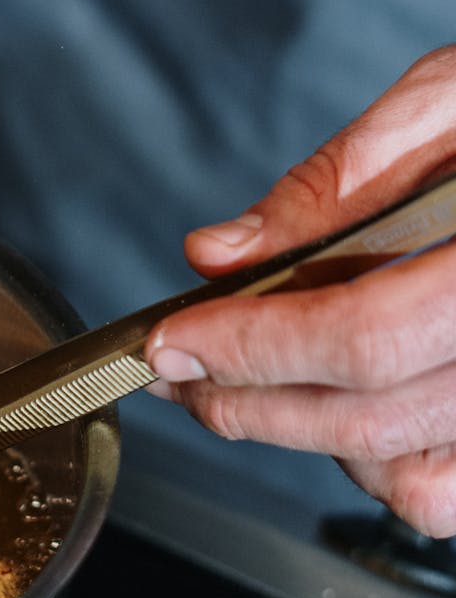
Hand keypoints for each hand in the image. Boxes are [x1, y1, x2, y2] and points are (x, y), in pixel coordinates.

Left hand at [144, 45, 455, 537]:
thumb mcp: (451, 104)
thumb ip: (337, 182)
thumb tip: (219, 253)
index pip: (362, 336)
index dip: (250, 348)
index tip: (169, 340)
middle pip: (369, 421)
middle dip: (243, 403)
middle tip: (177, 371)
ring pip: (407, 477)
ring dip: (303, 441)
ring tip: (245, 387)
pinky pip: (451, 493)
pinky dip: (381, 469)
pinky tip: (340, 412)